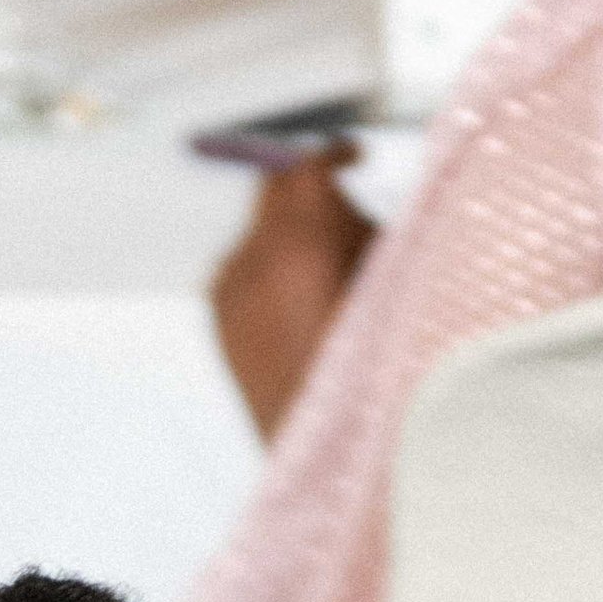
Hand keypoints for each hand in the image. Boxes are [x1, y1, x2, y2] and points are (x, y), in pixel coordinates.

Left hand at [210, 154, 376, 442]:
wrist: (324, 448)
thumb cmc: (367, 369)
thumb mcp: (384, 284)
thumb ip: (361, 230)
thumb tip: (344, 206)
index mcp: (300, 242)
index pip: (307, 166)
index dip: (334, 154)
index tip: (352, 155)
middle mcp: (254, 258)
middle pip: (274, 190)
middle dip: (308, 188)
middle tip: (339, 200)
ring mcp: (229, 289)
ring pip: (257, 232)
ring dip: (287, 231)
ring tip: (324, 266)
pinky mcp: (218, 319)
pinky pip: (239, 270)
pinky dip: (266, 268)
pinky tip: (297, 299)